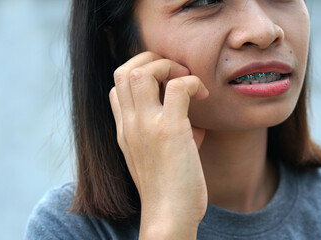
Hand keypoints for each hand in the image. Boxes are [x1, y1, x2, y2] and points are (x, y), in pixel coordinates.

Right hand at [109, 51, 208, 238]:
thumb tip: (192, 121)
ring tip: (187, 81)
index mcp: (124, 129)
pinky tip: (203, 95)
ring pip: (144, 72)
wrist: (169, 214)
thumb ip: (161, 134)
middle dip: (152, 60)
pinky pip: (178, 87)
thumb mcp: (152, 157)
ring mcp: (146, 126)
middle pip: (124, 70)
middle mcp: (129, 124)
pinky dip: (193, 82)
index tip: (164, 81)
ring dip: (169, 67)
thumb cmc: (166, 186)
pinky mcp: (170, 130)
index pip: (117, 85)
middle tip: (175, 74)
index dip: (140, 72)